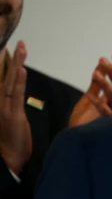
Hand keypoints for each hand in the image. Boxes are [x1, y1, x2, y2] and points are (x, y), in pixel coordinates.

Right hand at [0, 41, 30, 174]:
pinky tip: (21, 69)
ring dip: (16, 63)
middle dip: (8, 56)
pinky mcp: (11, 115)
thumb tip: (17, 85)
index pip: (0, 76)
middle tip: (17, 40)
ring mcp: (3, 107)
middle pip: (2, 74)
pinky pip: (15, 95)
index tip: (8, 45)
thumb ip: (13, 99)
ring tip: (22, 48)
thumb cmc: (11, 137)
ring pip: (9, 80)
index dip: (3, 61)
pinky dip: (18, 81)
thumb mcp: (12, 115)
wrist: (9, 158)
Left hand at [69, 54, 111, 126]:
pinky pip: (105, 112)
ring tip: (95, 74)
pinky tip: (89, 95)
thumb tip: (100, 65)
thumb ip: (96, 83)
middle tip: (103, 60)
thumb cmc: (85, 119)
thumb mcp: (89, 96)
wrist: (77, 138)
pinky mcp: (105, 123)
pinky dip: (98, 103)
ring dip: (106, 85)